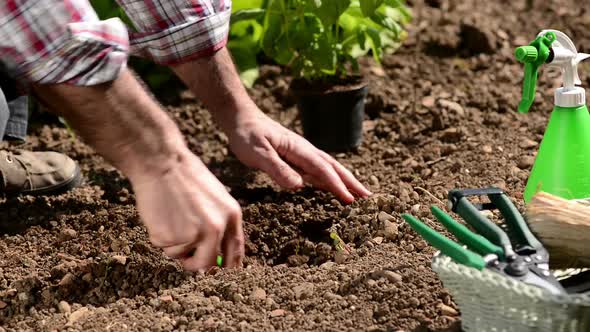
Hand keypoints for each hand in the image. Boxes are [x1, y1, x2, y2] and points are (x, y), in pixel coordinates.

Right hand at [130, 149, 244, 270]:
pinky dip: (159, 236)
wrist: (161, 162)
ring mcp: (193, 234)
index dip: (228, 267)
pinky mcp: (170, 237)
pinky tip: (161, 214)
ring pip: (181, 256)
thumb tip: (217, 255)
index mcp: (232, 216)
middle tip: (186, 258)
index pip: (235, 252)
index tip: (221, 273)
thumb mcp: (217, 197)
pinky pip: (164, 248)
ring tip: (170, 217)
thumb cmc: (187, 177)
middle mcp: (216, 228)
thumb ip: (220, 223)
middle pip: (207, 264)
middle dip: (195, 265)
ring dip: (173, 245)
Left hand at [225, 108, 371, 203]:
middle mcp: (305, 151)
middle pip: (333, 168)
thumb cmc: (247, 135)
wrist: (242, 119)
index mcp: (299, 149)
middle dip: (351, 183)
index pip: (322, 169)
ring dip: (345, 182)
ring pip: (329, 169)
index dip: (337, 185)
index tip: (350, 199)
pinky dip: (331, 180)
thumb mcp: (258, 153)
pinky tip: (335, 189)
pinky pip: (318, 171)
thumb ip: (277, 169)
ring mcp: (302, 154)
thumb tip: (299, 186)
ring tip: (360, 195)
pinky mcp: (296, 158)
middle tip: (368, 198)